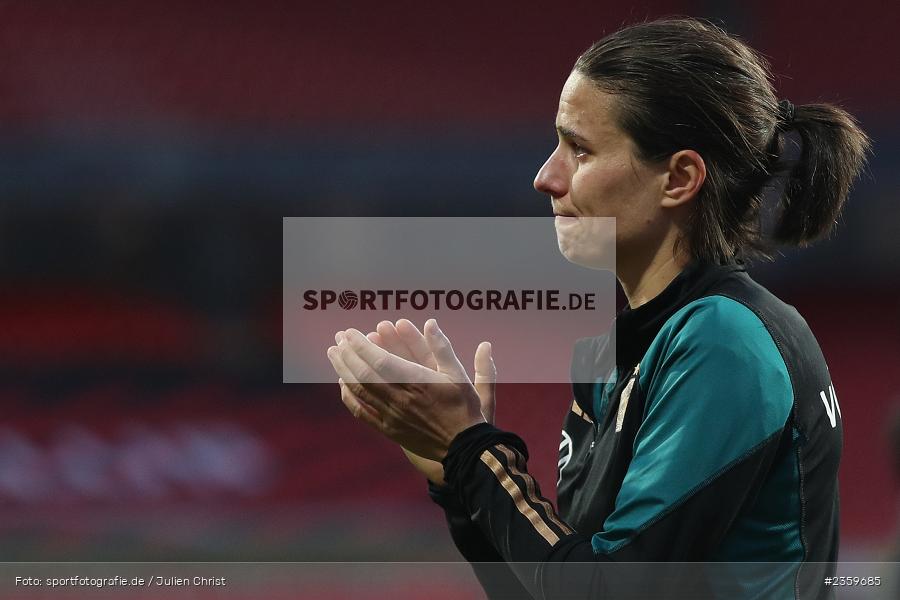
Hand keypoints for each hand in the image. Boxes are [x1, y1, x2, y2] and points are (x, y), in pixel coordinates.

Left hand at [327, 319, 491, 461]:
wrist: (463, 447)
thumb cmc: (463, 408)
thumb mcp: (459, 374)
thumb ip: (442, 348)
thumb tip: (430, 323)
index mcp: (417, 383)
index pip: (380, 360)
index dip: (361, 345)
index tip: (350, 332)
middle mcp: (400, 399)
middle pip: (364, 373)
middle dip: (348, 353)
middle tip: (338, 337)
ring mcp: (391, 416)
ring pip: (359, 390)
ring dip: (343, 369)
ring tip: (334, 353)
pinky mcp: (388, 430)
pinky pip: (361, 412)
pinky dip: (349, 396)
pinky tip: (343, 382)